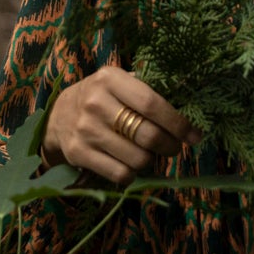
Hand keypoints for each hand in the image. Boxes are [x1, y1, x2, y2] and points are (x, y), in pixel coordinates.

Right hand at [42, 66, 201, 185]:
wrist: (57, 115)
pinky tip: (131, 163)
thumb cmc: (102, 97)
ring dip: (151, 160)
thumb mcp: (119, 82)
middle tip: (174, 147)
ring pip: (137, 159)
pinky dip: (133, 173)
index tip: (195, 135)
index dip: (178, 123)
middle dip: (170, 146)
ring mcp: (85, 130)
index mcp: (110, 79)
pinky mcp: (78, 154)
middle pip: (148, 135)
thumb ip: (149, 90)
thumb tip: (189, 105)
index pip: (152, 104)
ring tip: (149, 153)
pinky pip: (120, 174)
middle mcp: (95, 103)